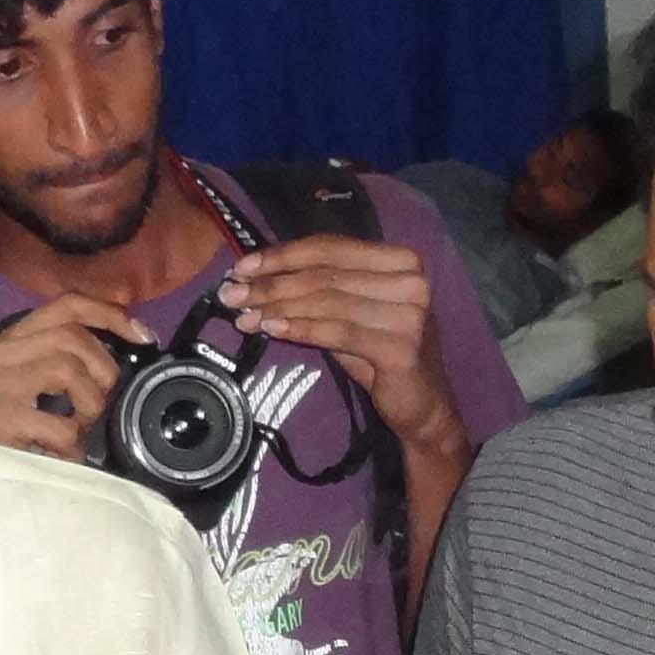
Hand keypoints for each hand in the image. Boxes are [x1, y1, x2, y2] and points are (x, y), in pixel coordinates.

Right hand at [0, 294, 149, 461]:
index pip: (66, 305)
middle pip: (72, 337)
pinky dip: (74, 444)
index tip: (143, 336)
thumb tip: (135, 337)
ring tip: (76, 430)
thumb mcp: (48, 384)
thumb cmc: (24, 430)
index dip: (109, 315)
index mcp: (15, 338)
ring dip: (88, 407)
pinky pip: (62, 425)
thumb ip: (76, 357)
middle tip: (95, 407)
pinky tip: (63, 453)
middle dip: (102, 372)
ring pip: (67, 369)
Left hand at [223, 233, 455, 449]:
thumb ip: (316, 293)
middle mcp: (411, 281)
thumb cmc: (381, 355)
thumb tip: (255, 279)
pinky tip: (272, 331)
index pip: (331, 248)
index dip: (283, 256)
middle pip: (325, 274)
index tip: (242, 268)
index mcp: (401, 261)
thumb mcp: (349, 315)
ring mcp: (410, 314)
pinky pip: (338, 331)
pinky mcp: (401, 348)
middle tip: (232, 295)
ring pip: (327, 301)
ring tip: (244, 318)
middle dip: (272, 284)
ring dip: (278, 308)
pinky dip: (301, 329)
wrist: (422, 406)